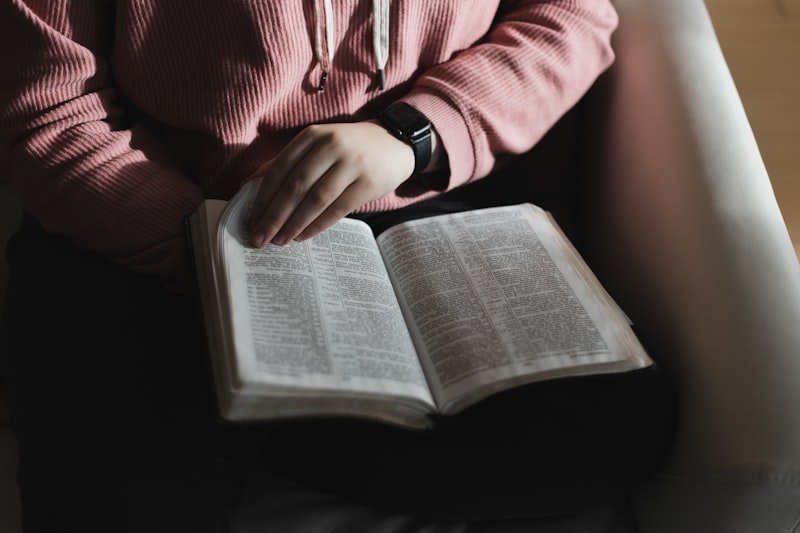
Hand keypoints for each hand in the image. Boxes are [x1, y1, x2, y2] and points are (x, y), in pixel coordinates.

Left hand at [247, 121, 414, 246]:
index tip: (252, 218)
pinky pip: (338, 209)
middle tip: (260, 237)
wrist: (394, 144)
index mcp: (313, 135)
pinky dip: (318, 225)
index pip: (281, 168)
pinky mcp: (368, 183)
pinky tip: (303, 235)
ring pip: (316, 199)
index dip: (264, 196)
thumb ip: (289, 161)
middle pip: (295, 186)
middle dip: (274, 215)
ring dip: (295, 223)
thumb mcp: (318, 144)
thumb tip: (253, 184)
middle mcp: (331, 146)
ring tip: (281, 240)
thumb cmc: (348, 148)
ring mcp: (352, 164)